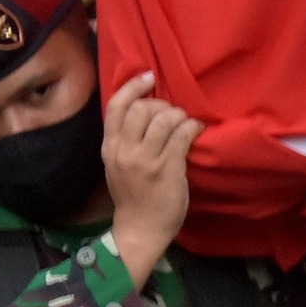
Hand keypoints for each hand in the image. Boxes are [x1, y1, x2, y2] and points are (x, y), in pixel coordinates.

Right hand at [102, 72, 199, 286]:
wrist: (140, 229)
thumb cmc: (132, 196)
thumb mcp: (117, 165)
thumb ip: (124, 139)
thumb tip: (144, 109)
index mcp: (110, 147)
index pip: (117, 105)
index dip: (133, 86)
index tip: (149, 77)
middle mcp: (124, 151)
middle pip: (143, 108)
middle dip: (162, 104)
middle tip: (172, 114)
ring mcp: (145, 160)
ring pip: (164, 118)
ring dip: (179, 115)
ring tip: (185, 123)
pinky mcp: (167, 169)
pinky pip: (182, 135)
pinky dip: (192, 127)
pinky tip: (196, 130)